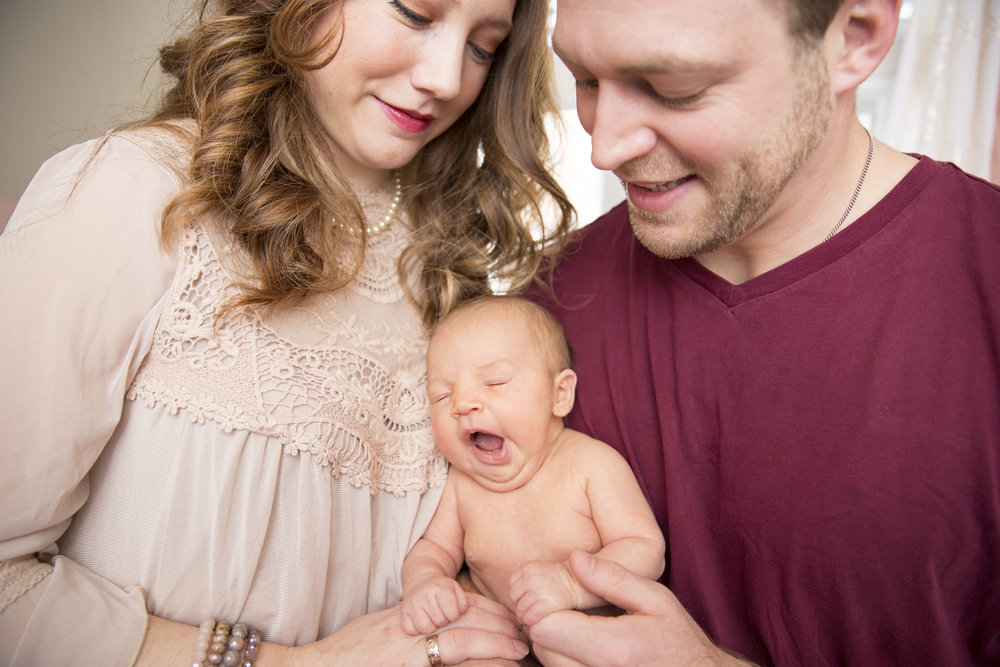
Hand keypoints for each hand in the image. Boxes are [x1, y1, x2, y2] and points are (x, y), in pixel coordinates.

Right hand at [289, 592, 527, 665]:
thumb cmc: (347, 653)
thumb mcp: (383, 627)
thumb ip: (414, 620)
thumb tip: (447, 615)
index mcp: (407, 615)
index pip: (457, 603)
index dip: (488, 609)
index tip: (509, 617)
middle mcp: (407, 630)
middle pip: (464, 620)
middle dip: (498, 626)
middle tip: (525, 634)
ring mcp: (404, 654)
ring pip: (460, 643)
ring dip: (494, 648)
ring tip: (518, 654)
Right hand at [402, 574, 470, 634]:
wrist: (421, 581)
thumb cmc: (443, 590)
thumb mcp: (456, 590)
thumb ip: (463, 603)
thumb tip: (460, 615)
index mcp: (440, 588)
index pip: (452, 612)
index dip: (454, 615)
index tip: (451, 611)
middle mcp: (424, 594)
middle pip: (439, 621)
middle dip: (443, 621)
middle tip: (441, 614)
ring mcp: (412, 603)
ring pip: (425, 628)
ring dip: (430, 626)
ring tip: (432, 619)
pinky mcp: (403, 612)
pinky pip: (410, 630)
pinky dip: (416, 629)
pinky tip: (420, 621)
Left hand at [508, 559, 579, 625]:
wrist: (577, 584)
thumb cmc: (556, 581)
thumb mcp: (538, 571)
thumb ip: (523, 579)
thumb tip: (513, 598)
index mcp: (528, 567)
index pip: (512, 585)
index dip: (518, 594)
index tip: (527, 598)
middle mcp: (532, 577)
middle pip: (514, 597)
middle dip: (519, 605)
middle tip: (529, 608)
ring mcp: (540, 590)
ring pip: (520, 609)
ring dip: (524, 616)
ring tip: (531, 616)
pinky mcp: (548, 604)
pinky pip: (530, 617)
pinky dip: (530, 621)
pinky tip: (536, 620)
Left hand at [528, 550, 751, 666]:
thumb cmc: (679, 641)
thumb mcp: (656, 600)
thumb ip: (613, 578)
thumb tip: (575, 558)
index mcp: (613, 649)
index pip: (546, 626)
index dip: (547, 607)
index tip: (562, 596)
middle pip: (542, 646)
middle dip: (548, 625)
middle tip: (571, 611)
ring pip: (548, 663)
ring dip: (555, 645)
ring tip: (580, 630)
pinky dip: (564, 660)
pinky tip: (583, 649)